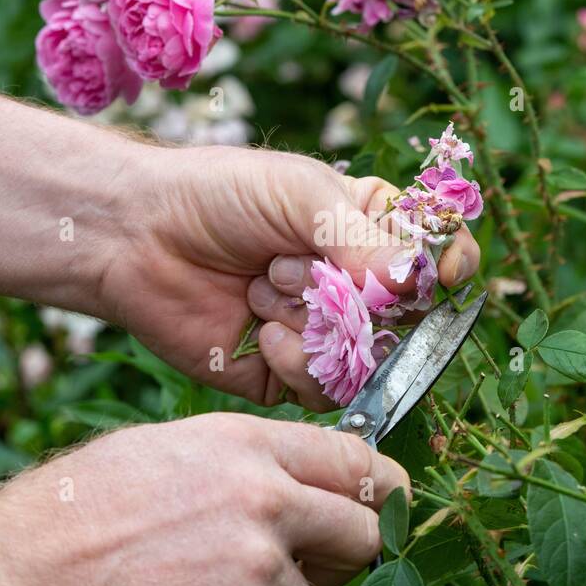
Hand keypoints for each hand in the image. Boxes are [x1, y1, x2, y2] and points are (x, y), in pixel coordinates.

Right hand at [0, 414, 407, 585]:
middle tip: (311, 565)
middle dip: (347, 557)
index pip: (360, 466)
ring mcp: (253, 583)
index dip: (384, 490)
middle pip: (364, 540)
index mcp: (248, 449)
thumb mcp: (166, 452)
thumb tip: (306, 491)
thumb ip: (247, 466)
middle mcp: (266, 509)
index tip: (389, 507)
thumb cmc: (73, 511)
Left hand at [107, 143, 479, 407]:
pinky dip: (297, 361)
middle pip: (412, 317)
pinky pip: (326, 389)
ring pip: (370, 358)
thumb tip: (419, 282)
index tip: (439, 272)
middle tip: (306, 266)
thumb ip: (366, 239)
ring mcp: (327, 335)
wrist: (137, 237)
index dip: (448, 268)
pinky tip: (260, 329)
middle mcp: (358, 287)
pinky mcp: (291, 376)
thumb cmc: (220, 196)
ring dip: (319, 323)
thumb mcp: (301, 196)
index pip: (441, 256)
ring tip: (265, 283)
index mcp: (372, 230)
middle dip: (362, 297)